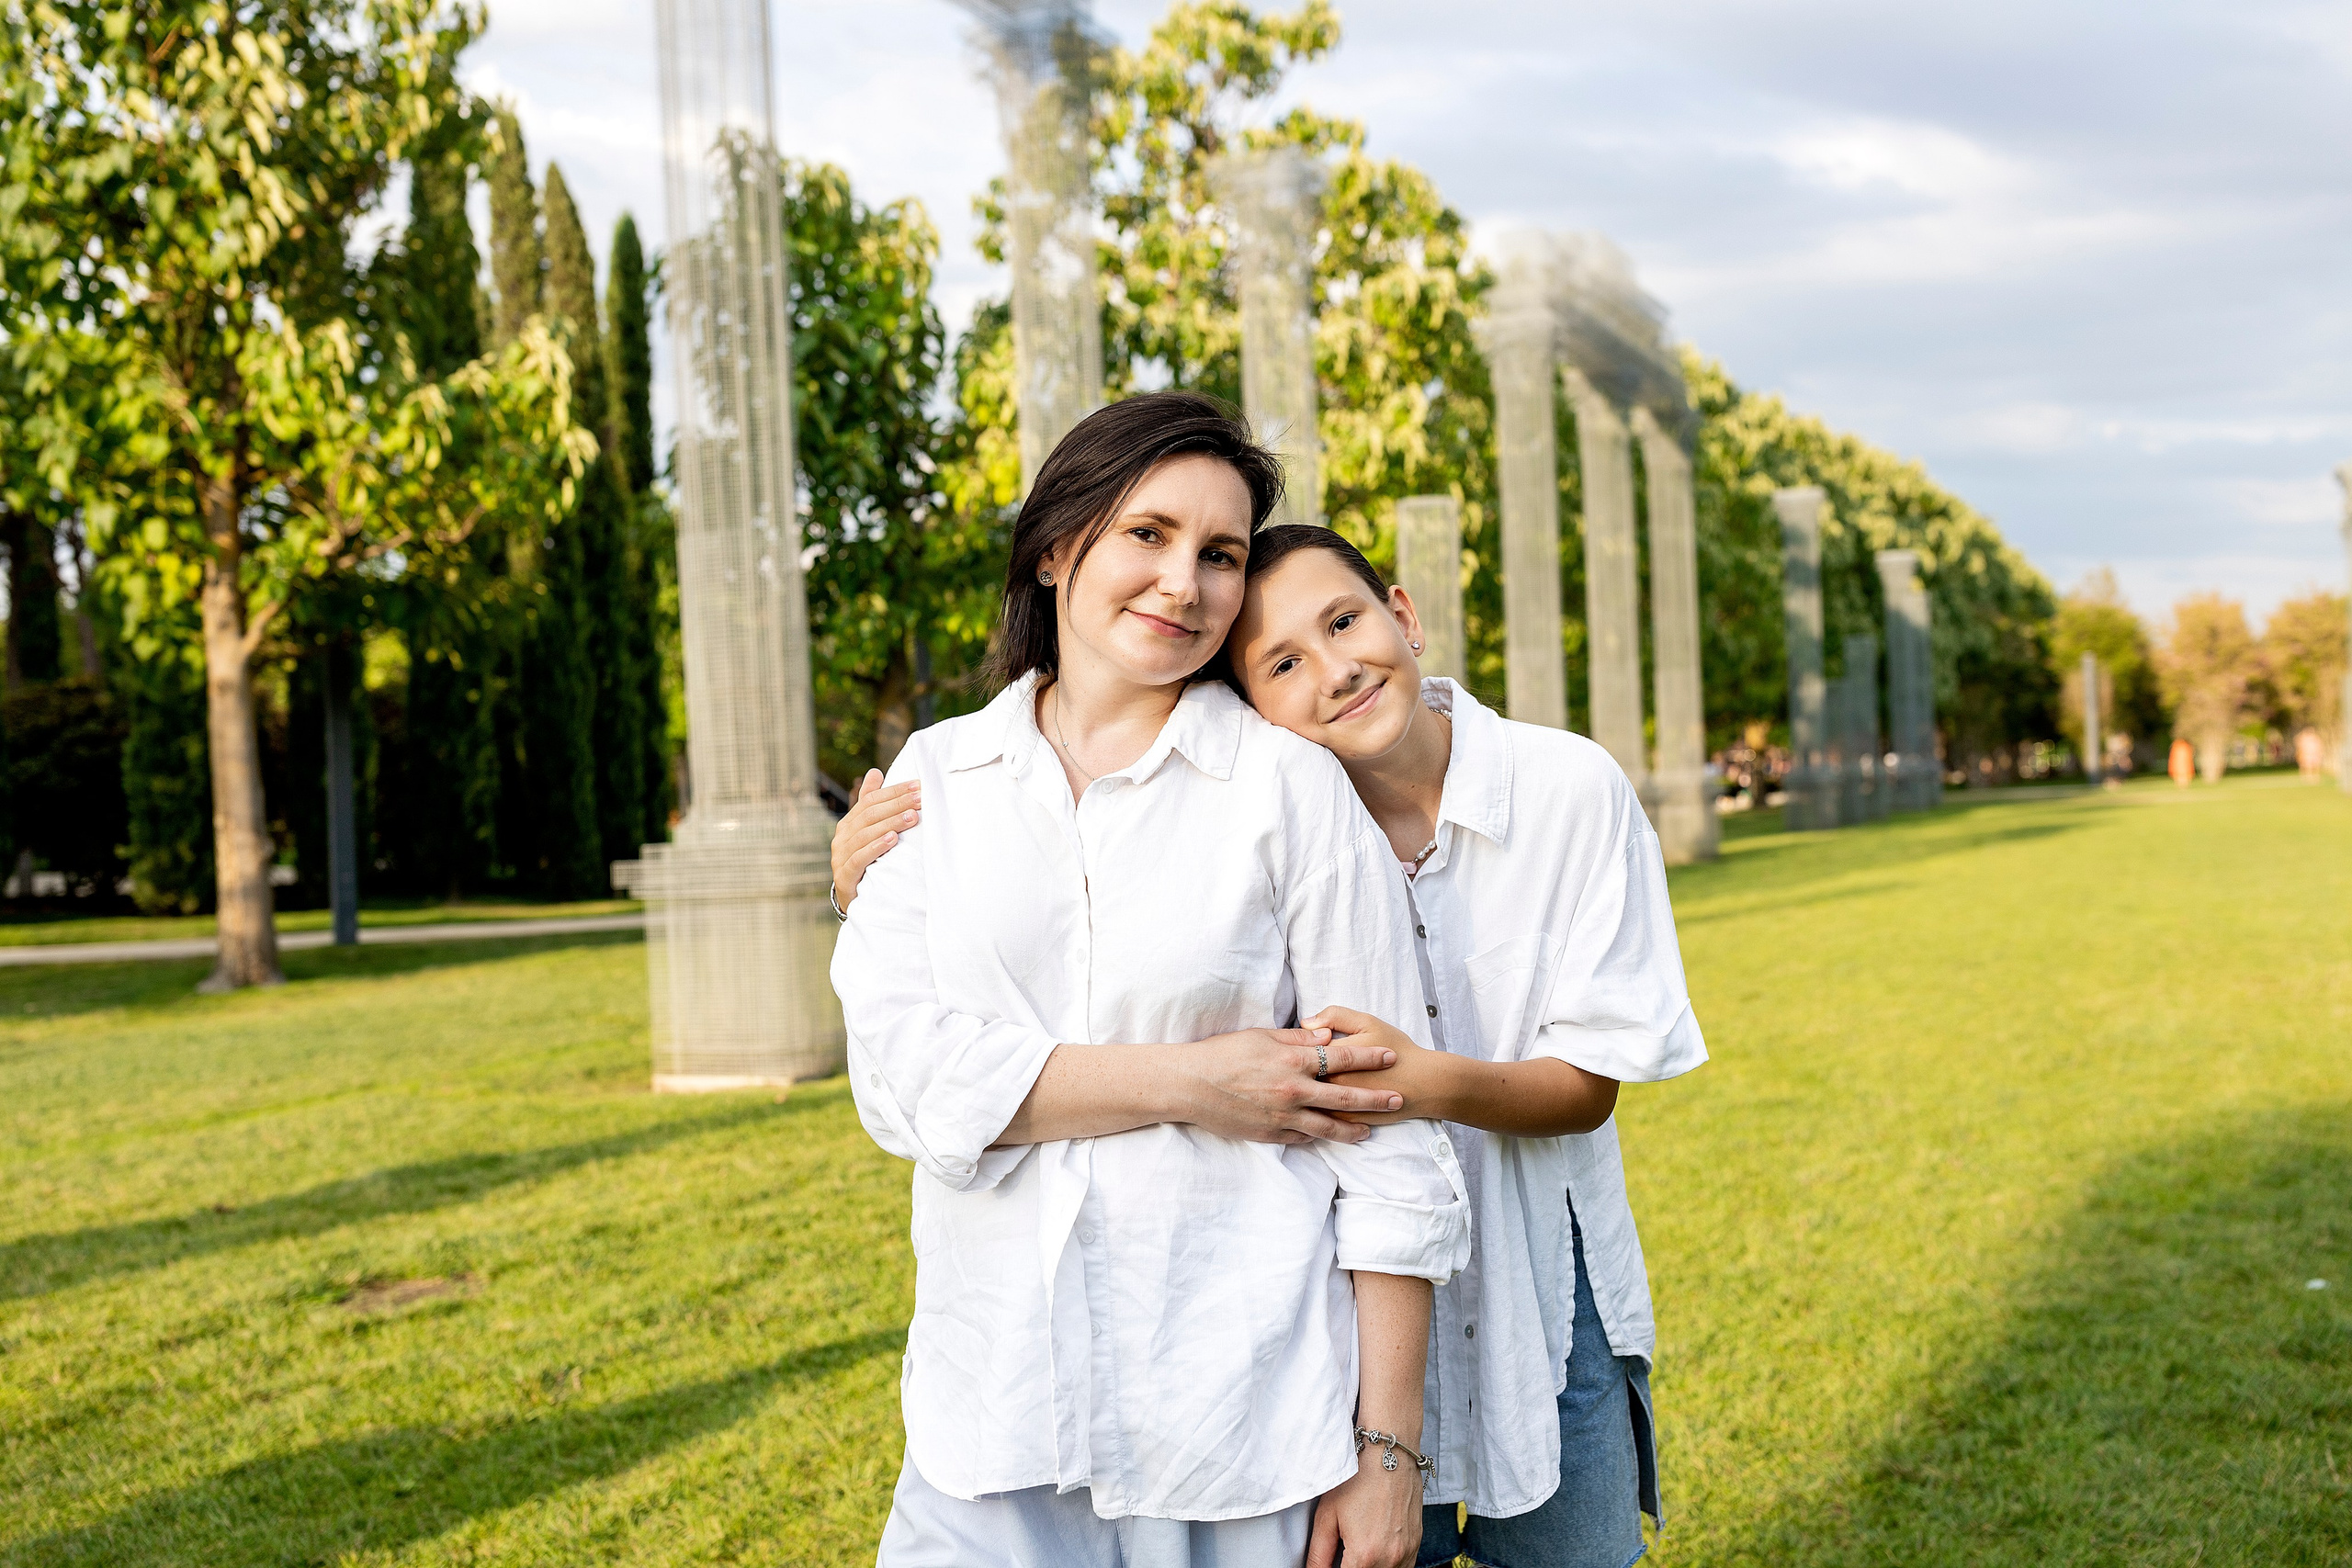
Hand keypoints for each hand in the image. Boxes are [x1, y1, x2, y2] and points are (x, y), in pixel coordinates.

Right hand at [830, 769, 919, 913]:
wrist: (852, 896)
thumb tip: (874, 771)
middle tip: (921, 799)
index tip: (918, 785)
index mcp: (849, 822)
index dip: (894, 791)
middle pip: (870, 815)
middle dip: (897, 804)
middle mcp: (842, 836)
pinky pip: (859, 858)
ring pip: (866, 834)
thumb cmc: (865, 859)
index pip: (871, 800)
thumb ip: (870, 802)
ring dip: (891, 824)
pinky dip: (876, 847)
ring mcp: (840, 856)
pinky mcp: (844, 876)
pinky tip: (892, 840)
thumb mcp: (868, 830)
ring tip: (912, 817)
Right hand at [1178, 1027, 1404, 1144]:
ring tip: (1371, 1130)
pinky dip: (1320, 1137)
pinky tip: (1331, 1137)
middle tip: (1398, 1099)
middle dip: (1376, 1098)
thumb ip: (1298, 1038)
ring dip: (1354, 1128)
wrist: (1191, 1085)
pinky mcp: (1272, 1133)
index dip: (1369, 1057)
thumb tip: (1329, 1035)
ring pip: (1329, 1126)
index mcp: (1293, 1059)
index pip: (1342, 1057)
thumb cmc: (1223, 1054)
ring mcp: (1284, 1115)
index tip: (1390, 1057)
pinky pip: (1303, 1137)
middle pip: (1345, 1096)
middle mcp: (1294, 1089)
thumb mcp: (1261, 1036)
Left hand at [1301, 1006, 1455, 1125]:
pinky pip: (1320, 1120)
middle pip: (1299, 1077)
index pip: (1299, 1050)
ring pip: (1307, 1101)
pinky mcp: (1346, 1122)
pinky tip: (1310, 1103)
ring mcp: (1339, 1106)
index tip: (1293, 1046)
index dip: (1294, 1047)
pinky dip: (1312, 1112)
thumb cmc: (1396, 1048)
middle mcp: (1332, 1083)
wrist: (1423, 1081)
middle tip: (1289, 1067)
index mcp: (1333, 1056)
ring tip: (1295, 1085)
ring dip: (1299, 1094)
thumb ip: (1335, 1016)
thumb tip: (1306, 1022)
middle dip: (1292, 1072)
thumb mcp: (1367, 1022)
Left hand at [1307, 1444, 1424, 1567]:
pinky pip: (1403, 1567)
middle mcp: (1390, 1559)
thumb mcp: (1327, 1516)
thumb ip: (1319, 1554)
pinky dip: (1387, 1564)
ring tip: (1359, 1547)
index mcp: (1364, 1555)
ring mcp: (1407, 1553)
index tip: (1333, 1561)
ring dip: (1370, 1567)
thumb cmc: (1357, 1479)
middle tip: (1342, 1553)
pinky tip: (1375, 1549)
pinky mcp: (1417, 1544)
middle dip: (1352, 1567)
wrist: (1390, 1454)